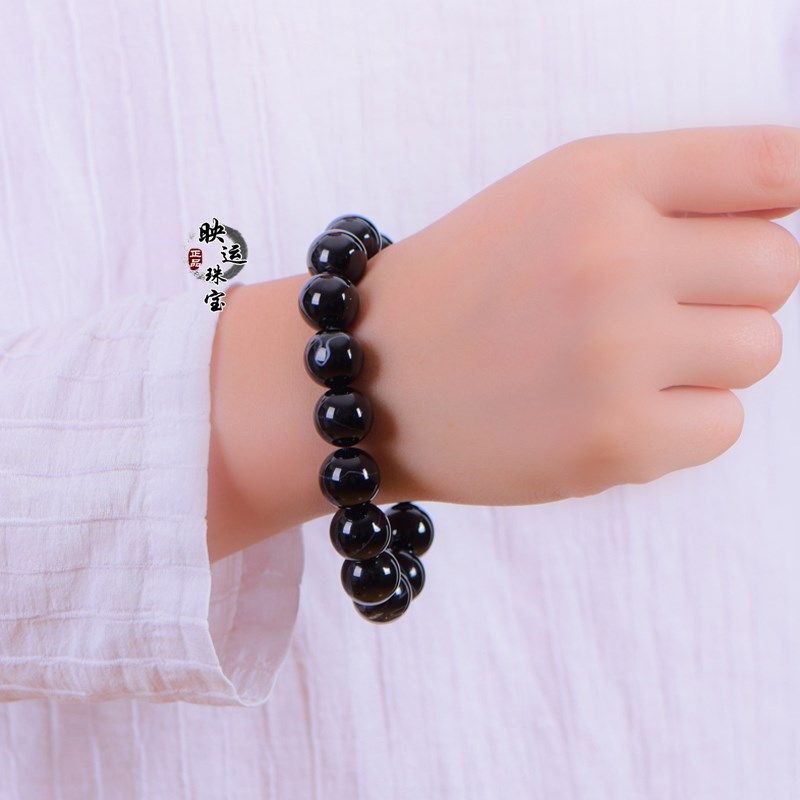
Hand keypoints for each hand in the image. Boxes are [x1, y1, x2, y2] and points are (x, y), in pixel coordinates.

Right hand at [353, 126, 799, 505]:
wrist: (370, 379)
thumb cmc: (465, 289)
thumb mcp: (548, 199)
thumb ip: (664, 194)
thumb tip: (785, 211)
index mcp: (597, 180)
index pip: (773, 165)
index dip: (788, 198)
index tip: (758, 227)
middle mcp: (611, 257)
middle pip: (778, 267)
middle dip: (731, 291)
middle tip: (655, 310)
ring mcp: (614, 353)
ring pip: (760, 350)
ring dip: (706, 362)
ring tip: (622, 366)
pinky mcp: (615, 441)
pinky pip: (724, 426)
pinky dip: (680, 424)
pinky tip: (610, 413)